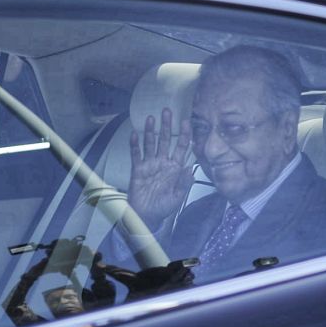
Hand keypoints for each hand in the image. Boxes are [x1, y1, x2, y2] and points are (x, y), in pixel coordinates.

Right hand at [128, 107, 192, 227]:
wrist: (146, 216)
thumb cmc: (164, 207)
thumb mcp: (178, 197)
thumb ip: (184, 183)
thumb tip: (190, 168)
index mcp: (175, 168)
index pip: (182, 147)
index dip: (185, 134)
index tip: (186, 121)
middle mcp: (163, 162)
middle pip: (166, 140)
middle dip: (167, 126)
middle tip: (167, 111)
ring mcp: (150, 164)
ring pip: (150, 143)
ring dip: (151, 131)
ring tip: (151, 118)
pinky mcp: (137, 168)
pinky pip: (136, 154)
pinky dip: (135, 144)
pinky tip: (135, 134)